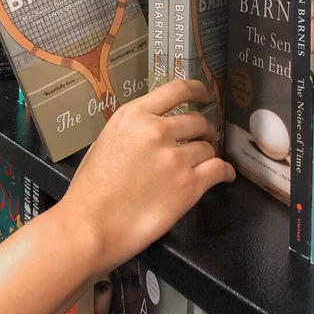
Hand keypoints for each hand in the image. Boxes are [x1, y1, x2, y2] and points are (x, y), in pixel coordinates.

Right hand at [59, 79, 235, 274]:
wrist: (90, 224)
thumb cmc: (89, 188)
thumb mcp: (104, 142)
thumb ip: (131, 131)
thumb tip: (149, 130)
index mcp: (133, 115)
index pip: (177, 89)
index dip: (197, 90)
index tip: (204, 95)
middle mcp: (156, 130)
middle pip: (197, 121)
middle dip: (202, 130)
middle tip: (199, 140)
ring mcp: (175, 157)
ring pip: (208, 147)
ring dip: (205, 156)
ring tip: (199, 166)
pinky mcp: (189, 185)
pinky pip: (219, 170)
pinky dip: (224, 172)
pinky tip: (223, 175)